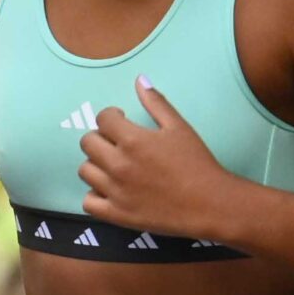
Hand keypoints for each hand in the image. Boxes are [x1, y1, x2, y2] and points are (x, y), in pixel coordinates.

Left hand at [77, 78, 238, 240]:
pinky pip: (88, 202)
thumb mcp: (179, 127)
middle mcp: (118, 164)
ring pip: (85, 171)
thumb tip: (140, 79)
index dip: (111, 116)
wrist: (208, 204)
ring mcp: (115, 191)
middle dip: (100, 137)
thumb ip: (156, 103)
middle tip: (116, 142)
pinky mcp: (117, 215)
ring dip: (95, 164)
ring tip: (112, 165)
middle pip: (87, 143)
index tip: (120, 121)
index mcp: (132, 140)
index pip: (103, 118)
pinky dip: (94, 195)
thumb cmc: (196, 164)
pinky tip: (109, 189)